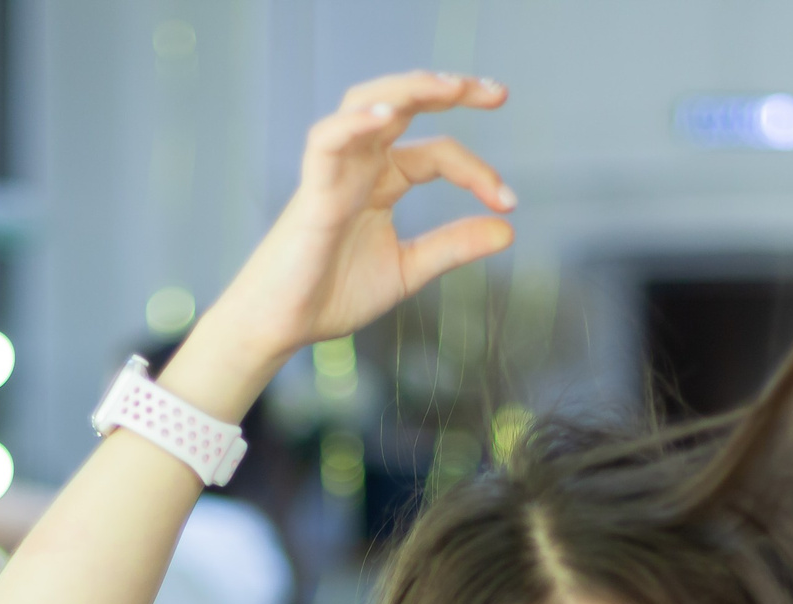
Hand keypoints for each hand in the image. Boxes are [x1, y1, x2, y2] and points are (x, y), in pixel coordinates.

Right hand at [179, 72, 513, 394]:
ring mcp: (335, 173)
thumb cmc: (333, 294)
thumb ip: (454, 246)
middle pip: (404, 103)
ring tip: (451, 87)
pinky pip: (327, 141)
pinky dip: (354, 123)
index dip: (479, 173)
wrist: (283, 327)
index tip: (509, 204)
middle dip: (451, 89)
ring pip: (366, 104)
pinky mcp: (312, 192)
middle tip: (498, 92)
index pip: (438, 154)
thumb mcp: (409, 268)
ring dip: (409, 90)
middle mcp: (360, 166)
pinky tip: (386, 117)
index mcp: (383, 180)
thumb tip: (509, 229)